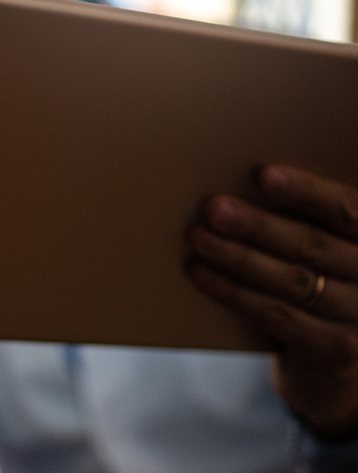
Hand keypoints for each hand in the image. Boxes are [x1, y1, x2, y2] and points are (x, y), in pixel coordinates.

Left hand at [186, 165, 357, 435]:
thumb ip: (305, 222)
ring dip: (239, 257)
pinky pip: (276, 315)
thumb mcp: (328, 254)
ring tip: (198, 237)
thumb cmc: (324, 288)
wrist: (338, 367)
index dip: (307, 191)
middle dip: (258, 225)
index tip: (262, 174)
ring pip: (292, 281)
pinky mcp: (335, 351)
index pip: (348, 211)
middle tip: (214, 207)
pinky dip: (232, 292)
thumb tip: (238, 185)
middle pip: (314, 246)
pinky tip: (200, 273)